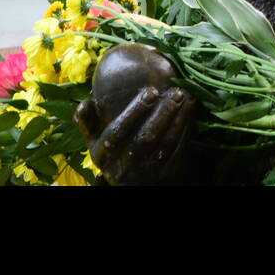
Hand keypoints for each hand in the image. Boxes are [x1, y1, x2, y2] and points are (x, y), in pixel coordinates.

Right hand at [75, 44, 195, 184]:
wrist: (134, 183)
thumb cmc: (113, 153)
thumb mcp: (96, 142)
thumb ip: (88, 123)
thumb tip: (84, 104)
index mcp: (101, 155)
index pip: (116, 133)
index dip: (133, 112)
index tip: (151, 92)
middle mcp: (122, 167)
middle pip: (144, 139)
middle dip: (162, 113)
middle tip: (175, 91)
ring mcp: (144, 173)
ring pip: (165, 144)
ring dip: (178, 118)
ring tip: (185, 96)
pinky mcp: (164, 175)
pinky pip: (178, 151)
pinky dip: (185, 129)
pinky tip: (191, 110)